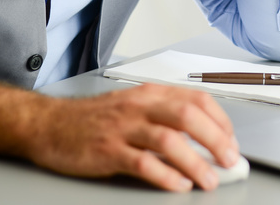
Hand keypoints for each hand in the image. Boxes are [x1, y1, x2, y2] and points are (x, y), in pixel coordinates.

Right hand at [0, 76, 239, 192]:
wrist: (47, 125)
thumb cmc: (92, 120)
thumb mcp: (132, 108)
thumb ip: (164, 119)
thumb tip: (204, 140)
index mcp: (149, 94)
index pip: (196, 98)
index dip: (220, 120)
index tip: (232, 140)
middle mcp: (138, 106)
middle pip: (187, 116)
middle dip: (215, 139)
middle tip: (229, 161)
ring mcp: (122, 128)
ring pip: (168, 139)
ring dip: (194, 162)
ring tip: (208, 180)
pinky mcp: (106, 151)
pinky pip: (142, 163)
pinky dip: (164, 176)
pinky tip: (177, 185)